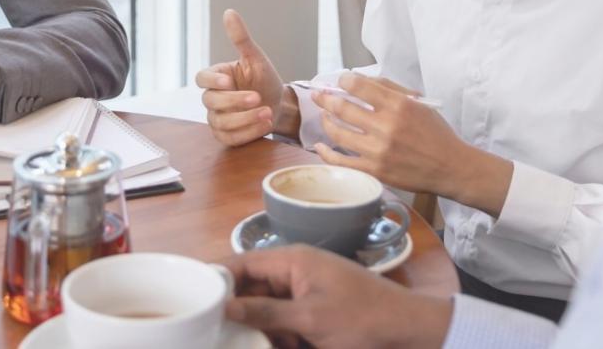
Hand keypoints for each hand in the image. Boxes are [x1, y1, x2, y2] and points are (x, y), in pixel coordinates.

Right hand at [195, 10, 298, 145]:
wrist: (278, 104)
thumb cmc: (264, 79)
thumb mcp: (256, 58)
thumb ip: (241, 39)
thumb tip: (229, 12)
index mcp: (216, 77)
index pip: (201, 79)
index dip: (212, 81)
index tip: (229, 82)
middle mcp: (212, 99)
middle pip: (211, 102)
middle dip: (236, 101)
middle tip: (258, 98)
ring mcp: (217, 119)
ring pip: (222, 123)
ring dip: (246, 119)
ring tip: (267, 112)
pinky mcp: (226, 136)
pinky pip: (230, 138)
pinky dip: (248, 132)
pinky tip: (265, 124)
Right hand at [221, 244, 453, 347]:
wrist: (409, 331)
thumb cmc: (362, 319)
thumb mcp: (309, 318)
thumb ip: (265, 312)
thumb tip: (227, 306)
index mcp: (293, 260)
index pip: (243, 263)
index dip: (218, 278)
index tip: (193, 296)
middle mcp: (297, 271)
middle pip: (252, 287)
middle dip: (235, 309)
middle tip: (211, 330)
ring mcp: (307, 291)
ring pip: (267, 308)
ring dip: (257, 327)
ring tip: (237, 342)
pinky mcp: (317, 311)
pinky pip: (286, 320)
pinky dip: (277, 334)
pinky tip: (269, 346)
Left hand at [312, 74, 513, 214]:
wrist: (451, 167)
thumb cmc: (435, 133)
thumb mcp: (418, 103)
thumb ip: (389, 88)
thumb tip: (358, 79)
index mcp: (398, 105)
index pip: (358, 86)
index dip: (343, 80)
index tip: (340, 81)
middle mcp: (386, 126)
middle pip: (342, 108)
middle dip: (325, 98)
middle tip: (318, 95)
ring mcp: (378, 150)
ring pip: (338, 132)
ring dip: (326, 121)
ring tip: (324, 115)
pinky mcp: (375, 171)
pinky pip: (342, 161)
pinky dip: (326, 153)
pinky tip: (320, 146)